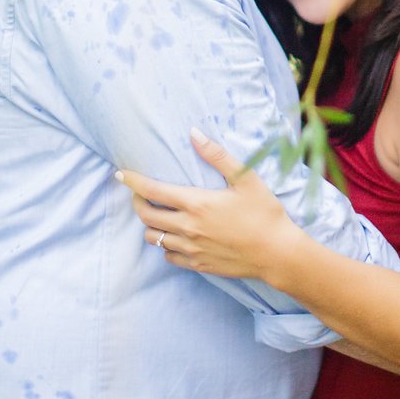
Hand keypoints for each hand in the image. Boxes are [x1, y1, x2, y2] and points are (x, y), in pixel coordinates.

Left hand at [120, 128, 296, 281]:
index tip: (120, 175)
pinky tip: (176, 237)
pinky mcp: (198, 265)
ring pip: (154, 239)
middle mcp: (188, 228)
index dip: (132, 182)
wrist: (278, 254)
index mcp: (196, 203)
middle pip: (146, 216)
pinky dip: (166, 246)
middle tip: (141, 194)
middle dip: (137, 202)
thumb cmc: (265, 213)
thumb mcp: (245, 179)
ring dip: (151, 225)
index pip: (151, 191)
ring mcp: (191, 250)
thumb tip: (194, 133)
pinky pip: (169, 257)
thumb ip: (217, 155)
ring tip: (159, 215)